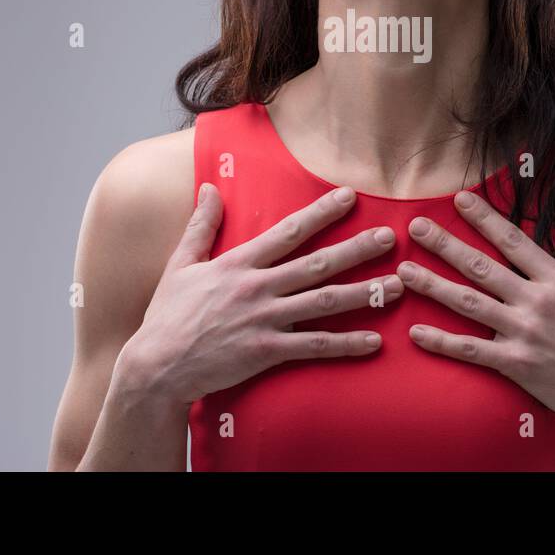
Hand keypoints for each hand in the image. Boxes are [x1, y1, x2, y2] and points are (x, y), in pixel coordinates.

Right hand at [116, 183, 404, 405]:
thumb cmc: (167, 316)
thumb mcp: (181, 264)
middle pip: (317, 263)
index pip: (288, 231)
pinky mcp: (266, 352)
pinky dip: (346, 344)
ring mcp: (264, 320)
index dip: (321, 213)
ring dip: (365, 294)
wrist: (156, 366)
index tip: (349, 196)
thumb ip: (200, 226)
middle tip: (390, 238)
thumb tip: (210, 188)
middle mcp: (257, 288)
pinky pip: (314, 346)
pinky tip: (375, 341)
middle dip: (357, 249)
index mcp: (238, 263)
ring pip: (324, 302)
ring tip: (398, 286)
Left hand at [398, 190, 554, 441]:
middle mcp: (537, 302)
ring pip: (468, 304)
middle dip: (444, 244)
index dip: (484, 218)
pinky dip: (442, 342)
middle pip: (481, 267)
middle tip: (415, 226)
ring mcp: (524, 334)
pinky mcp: (516, 365)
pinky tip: (416, 332)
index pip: (513, 241)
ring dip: (433, 286)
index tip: (459, 200)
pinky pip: (471, 351)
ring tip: (404, 271)